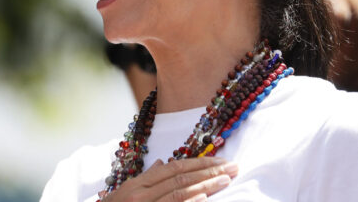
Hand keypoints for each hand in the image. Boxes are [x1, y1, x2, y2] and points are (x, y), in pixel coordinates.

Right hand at [102, 157, 237, 201]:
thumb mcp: (123, 194)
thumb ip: (146, 179)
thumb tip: (163, 162)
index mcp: (136, 185)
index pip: (173, 168)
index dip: (198, 162)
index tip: (221, 160)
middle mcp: (140, 195)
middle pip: (180, 178)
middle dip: (209, 171)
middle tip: (233, 167)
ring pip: (179, 193)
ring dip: (206, 185)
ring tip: (226, 179)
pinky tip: (203, 197)